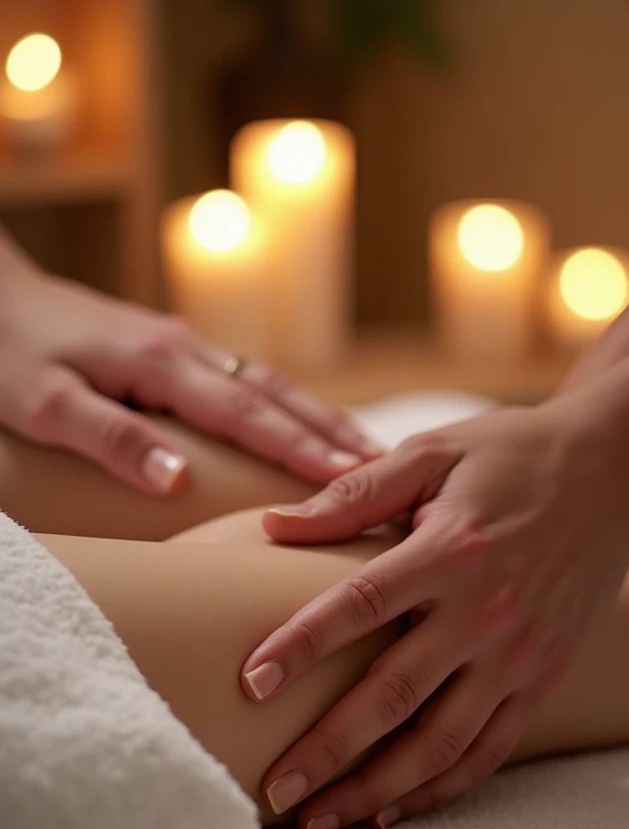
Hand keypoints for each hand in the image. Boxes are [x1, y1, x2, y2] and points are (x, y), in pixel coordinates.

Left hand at [0, 263, 377, 492]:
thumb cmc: (8, 353)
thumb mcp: (43, 402)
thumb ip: (109, 437)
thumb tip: (177, 481)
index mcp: (161, 361)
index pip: (247, 413)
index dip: (299, 449)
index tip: (351, 481)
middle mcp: (187, 349)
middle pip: (277, 394)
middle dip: (332, 433)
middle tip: (390, 472)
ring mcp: (187, 347)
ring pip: (270, 385)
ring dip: (320, 419)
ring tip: (367, 454)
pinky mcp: (178, 353)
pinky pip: (249, 383)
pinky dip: (289, 409)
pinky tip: (305, 428)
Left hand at [241, 398, 628, 828]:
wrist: (610, 476)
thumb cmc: (511, 457)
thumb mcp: (433, 453)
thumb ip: (356, 494)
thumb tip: (274, 524)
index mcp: (451, 550)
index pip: (361, 604)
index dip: (302, 646)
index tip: (250, 683)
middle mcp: (486, 612)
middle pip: (395, 694)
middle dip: (329, 748)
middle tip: (273, 788)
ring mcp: (518, 654)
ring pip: (441, 742)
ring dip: (378, 788)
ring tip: (320, 820)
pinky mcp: (541, 678)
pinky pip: (489, 750)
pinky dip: (441, 788)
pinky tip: (394, 808)